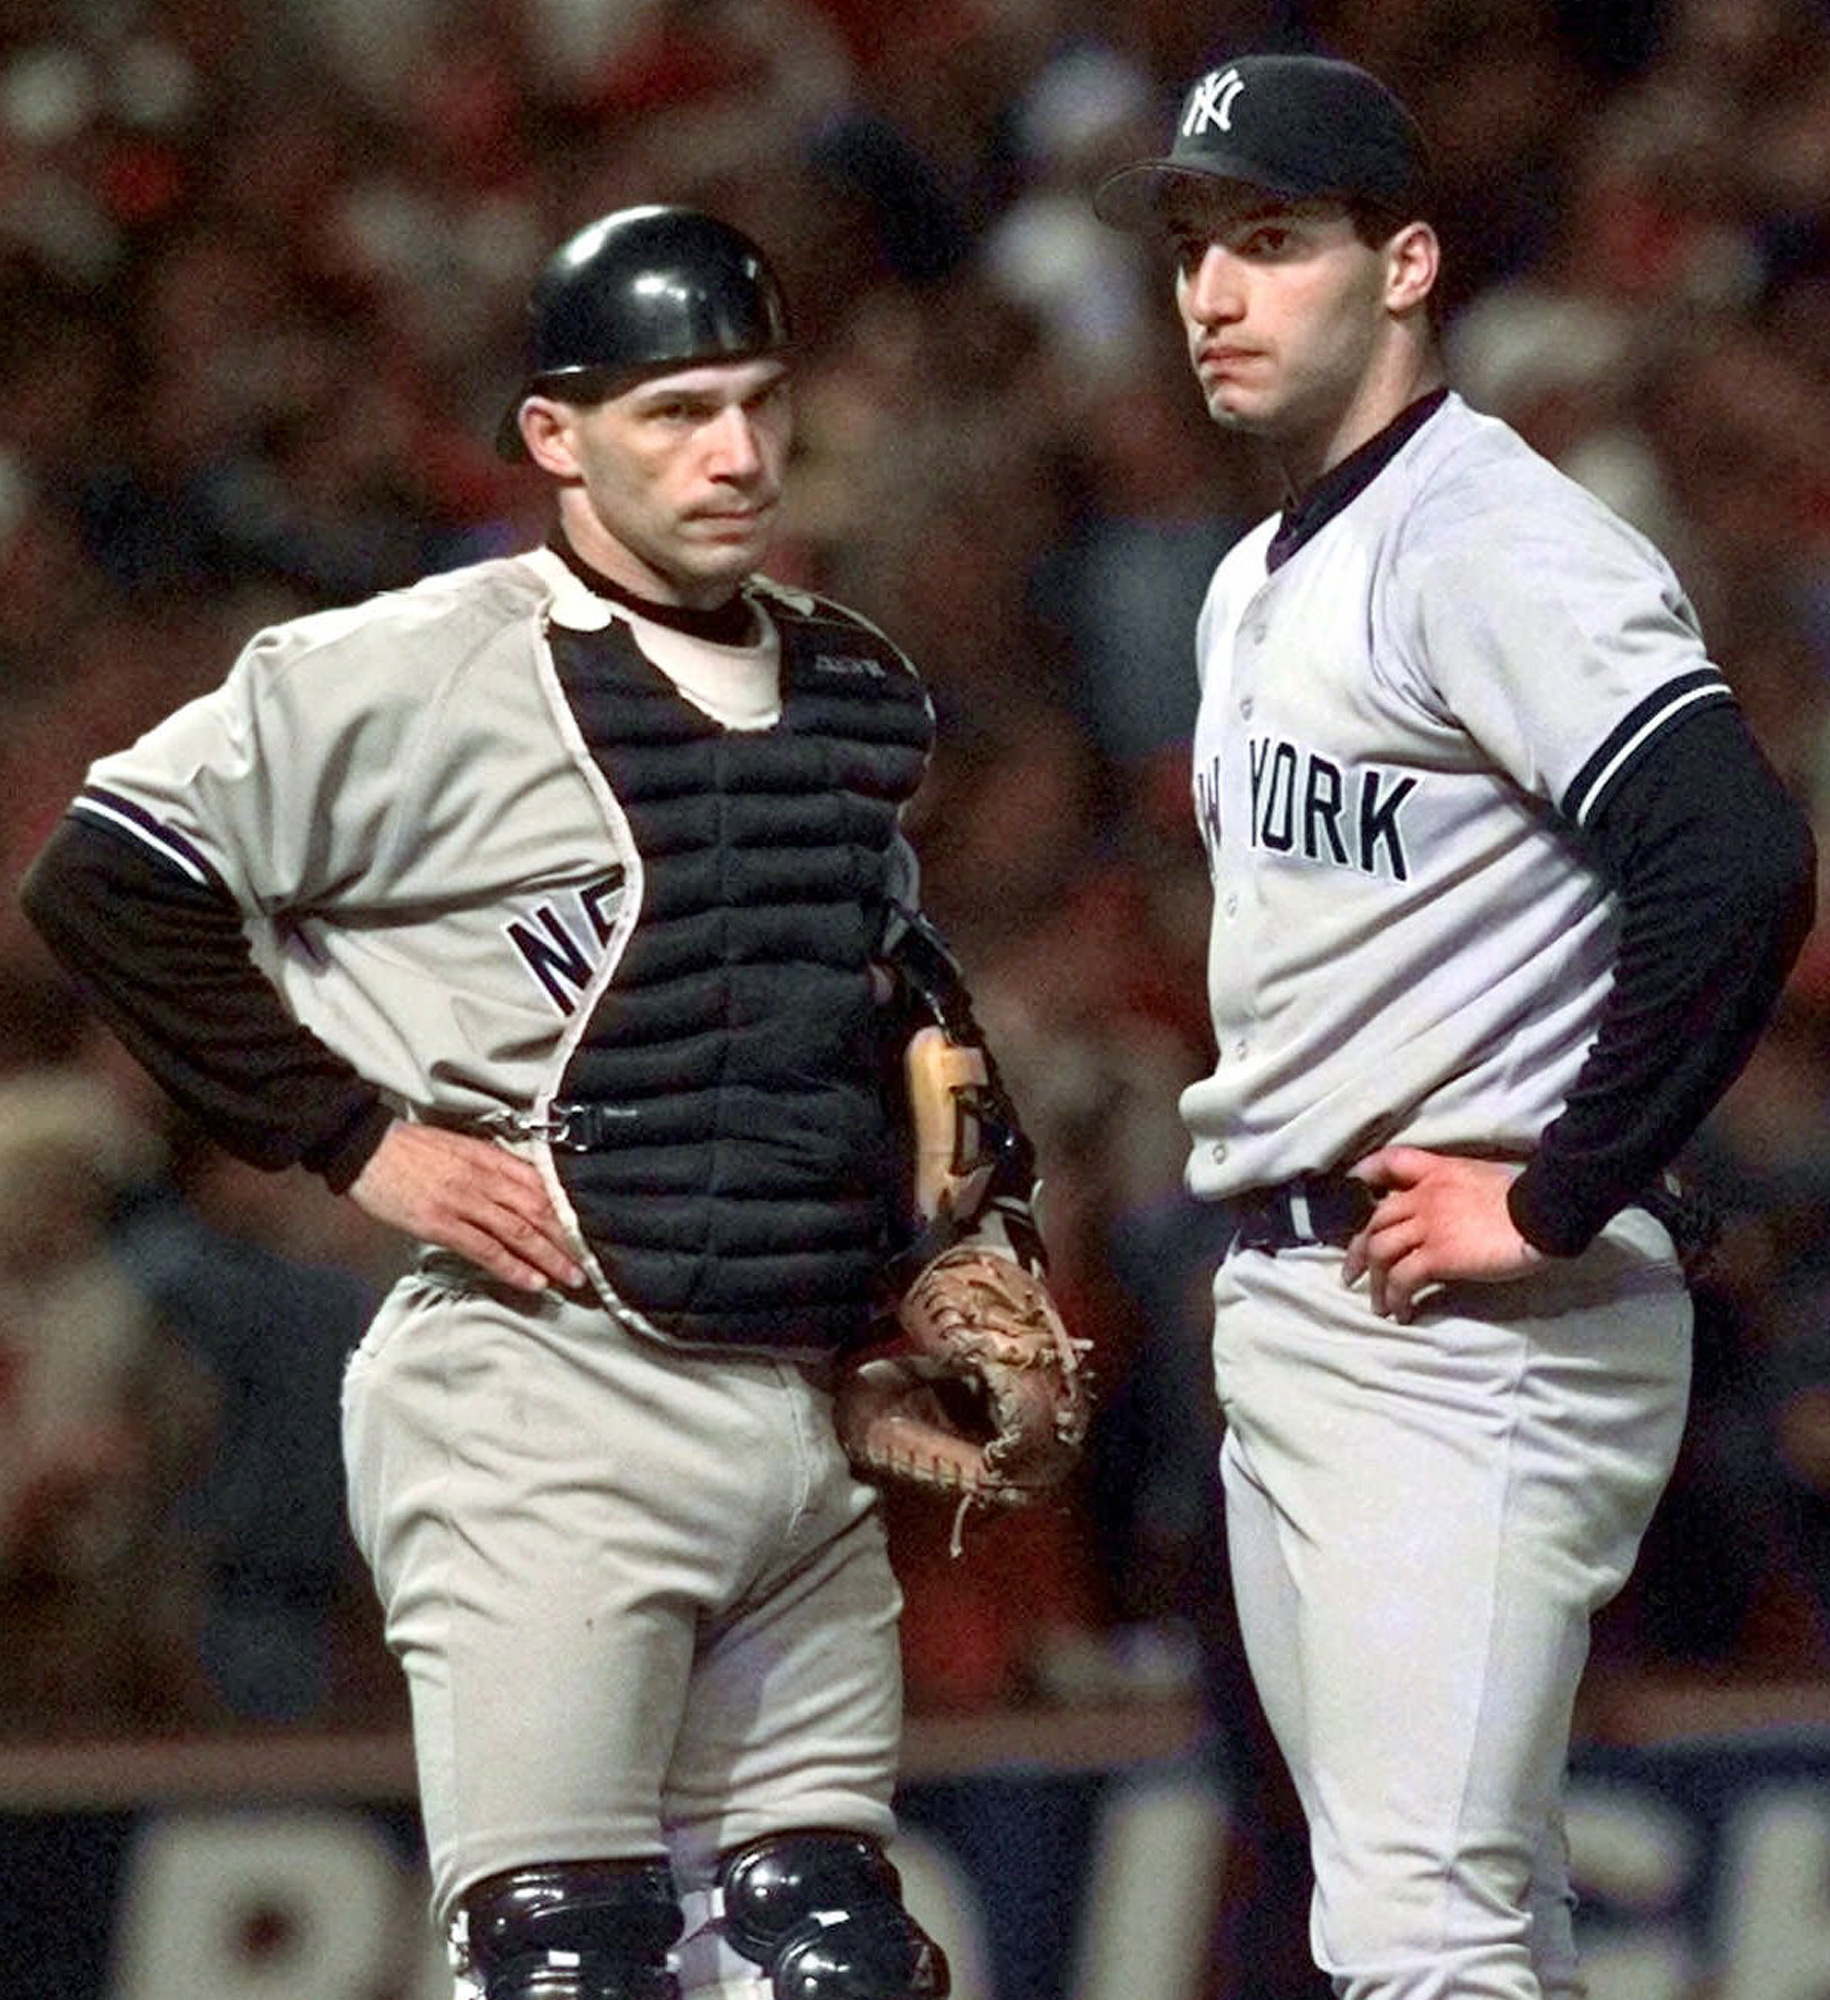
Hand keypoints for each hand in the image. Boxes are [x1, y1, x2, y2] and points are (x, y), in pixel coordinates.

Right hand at [348, 1121, 585, 1293]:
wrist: (364, 1145)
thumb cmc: (410, 1148)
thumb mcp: (460, 1147)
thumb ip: (491, 1167)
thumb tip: (522, 1188)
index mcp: (490, 1157)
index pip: (541, 1185)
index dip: (567, 1211)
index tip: (587, 1231)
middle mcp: (483, 1178)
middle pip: (538, 1210)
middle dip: (567, 1239)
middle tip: (588, 1264)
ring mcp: (463, 1201)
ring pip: (519, 1231)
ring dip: (549, 1257)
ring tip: (570, 1278)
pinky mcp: (440, 1222)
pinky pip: (485, 1248)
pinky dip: (512, 1266)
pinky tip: (531, 1280)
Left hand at [1342, 1147, 1544, 1321]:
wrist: (1541, 1213)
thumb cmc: (1525, 1198)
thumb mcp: (1484, 1177)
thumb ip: (1456, 1189)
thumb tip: (1447, 1211)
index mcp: (1437, 1173)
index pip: (1392, 1161)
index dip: (1368, 1171)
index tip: (1356, 1184)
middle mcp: (1424, 1197)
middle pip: (1376, 1220)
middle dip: (1359, 1250)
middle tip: (1353, 1273)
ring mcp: (1427, 1226)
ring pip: (1381, 1253)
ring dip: (1375, 1282)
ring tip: (1379, 1305)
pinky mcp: (1437, 1256)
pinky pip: (1403, 1279)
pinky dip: (1397, 1298)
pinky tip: (1402, 1312)